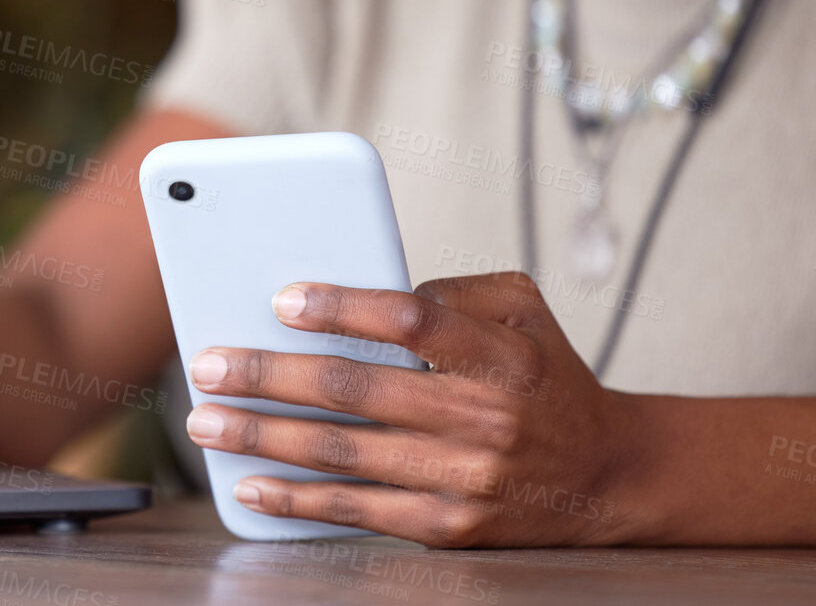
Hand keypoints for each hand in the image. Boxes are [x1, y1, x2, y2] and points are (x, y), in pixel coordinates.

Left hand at [181, 271, 649, 545]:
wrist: (609, 475)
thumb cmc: (546, 376)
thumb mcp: (522, 307)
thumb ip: (450, 289)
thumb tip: (363, 296)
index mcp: (501, 353)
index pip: (412, 321)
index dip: (343, 308)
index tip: (282, 300)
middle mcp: (484, 418)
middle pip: (355, 391)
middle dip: (268, 377)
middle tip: (208, 365)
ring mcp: (466, 478)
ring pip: (343, 454)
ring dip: (262, 438)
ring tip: (206, 423)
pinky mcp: (450, 526)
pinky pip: (359, 510)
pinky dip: (298, 499)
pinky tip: (251, 485)